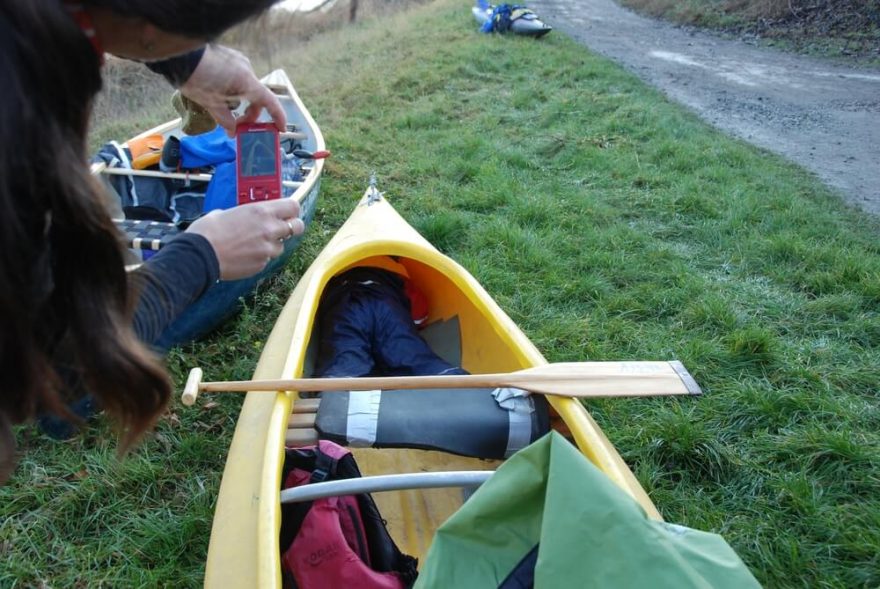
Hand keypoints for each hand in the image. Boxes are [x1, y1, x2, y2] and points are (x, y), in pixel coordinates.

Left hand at [179, 45, 286, 134]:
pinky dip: (233, 90)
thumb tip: (232, 131)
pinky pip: (238, 78)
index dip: (278, 116)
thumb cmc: (195, 78)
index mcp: (246, 82)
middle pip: (257, 97)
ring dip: (239, 102)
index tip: (280, 128)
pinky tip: (219, 94)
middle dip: (250, 114)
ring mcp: (238, 61)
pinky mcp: (229, 58)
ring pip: (246, 88)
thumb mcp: (211, 104)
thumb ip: (226, 119)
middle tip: (237, 126)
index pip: (269, 101)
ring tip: (223, 109)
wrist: (178, 55)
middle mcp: (247, 70)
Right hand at [187, 199, 304, 279]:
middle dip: (291, 228)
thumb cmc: (208, 231)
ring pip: (281, 246)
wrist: (199, 255)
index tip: (288, 213)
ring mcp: (267, 249)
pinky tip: (244, 255)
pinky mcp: (261, 264)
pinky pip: (267, 259)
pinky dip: (260, 257)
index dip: (291, 210)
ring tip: (253, 245)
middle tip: (282, 230)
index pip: (293, 206)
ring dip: (272, 245)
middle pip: (297, 227)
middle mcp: (269, 229)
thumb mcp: (226, 212)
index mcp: (261, 211)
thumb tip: (245, 217)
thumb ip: (244, 214)